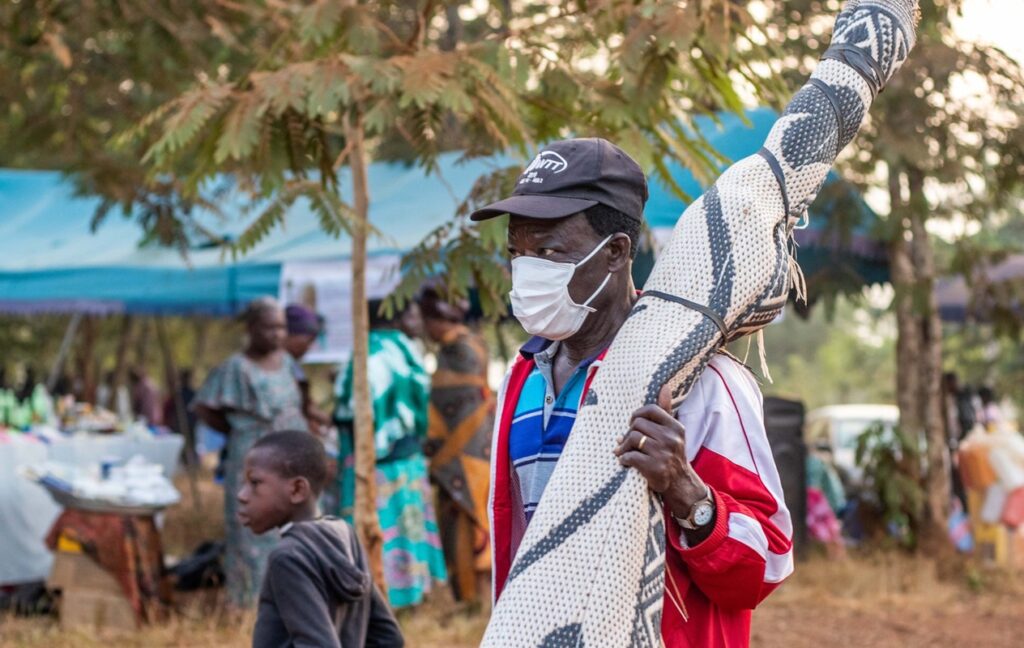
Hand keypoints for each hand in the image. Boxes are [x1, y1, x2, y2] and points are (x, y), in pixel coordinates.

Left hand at [614, 400, 706, 519]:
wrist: (678, 482)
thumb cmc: (671, 453)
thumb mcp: (673, 431)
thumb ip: (666, 410)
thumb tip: (664, 386)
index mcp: (676, 427)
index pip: (650, 409)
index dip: (637, 415)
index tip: (633, 424)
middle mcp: (671, 439)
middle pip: (637, 424)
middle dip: (628, 433)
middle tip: (627, 441)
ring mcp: (663, 453)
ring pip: (632, 439)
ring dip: (623, 447)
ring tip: (622, 451)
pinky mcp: (654, 468)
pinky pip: (630, 456)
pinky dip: (624, 459)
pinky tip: (625, 461)